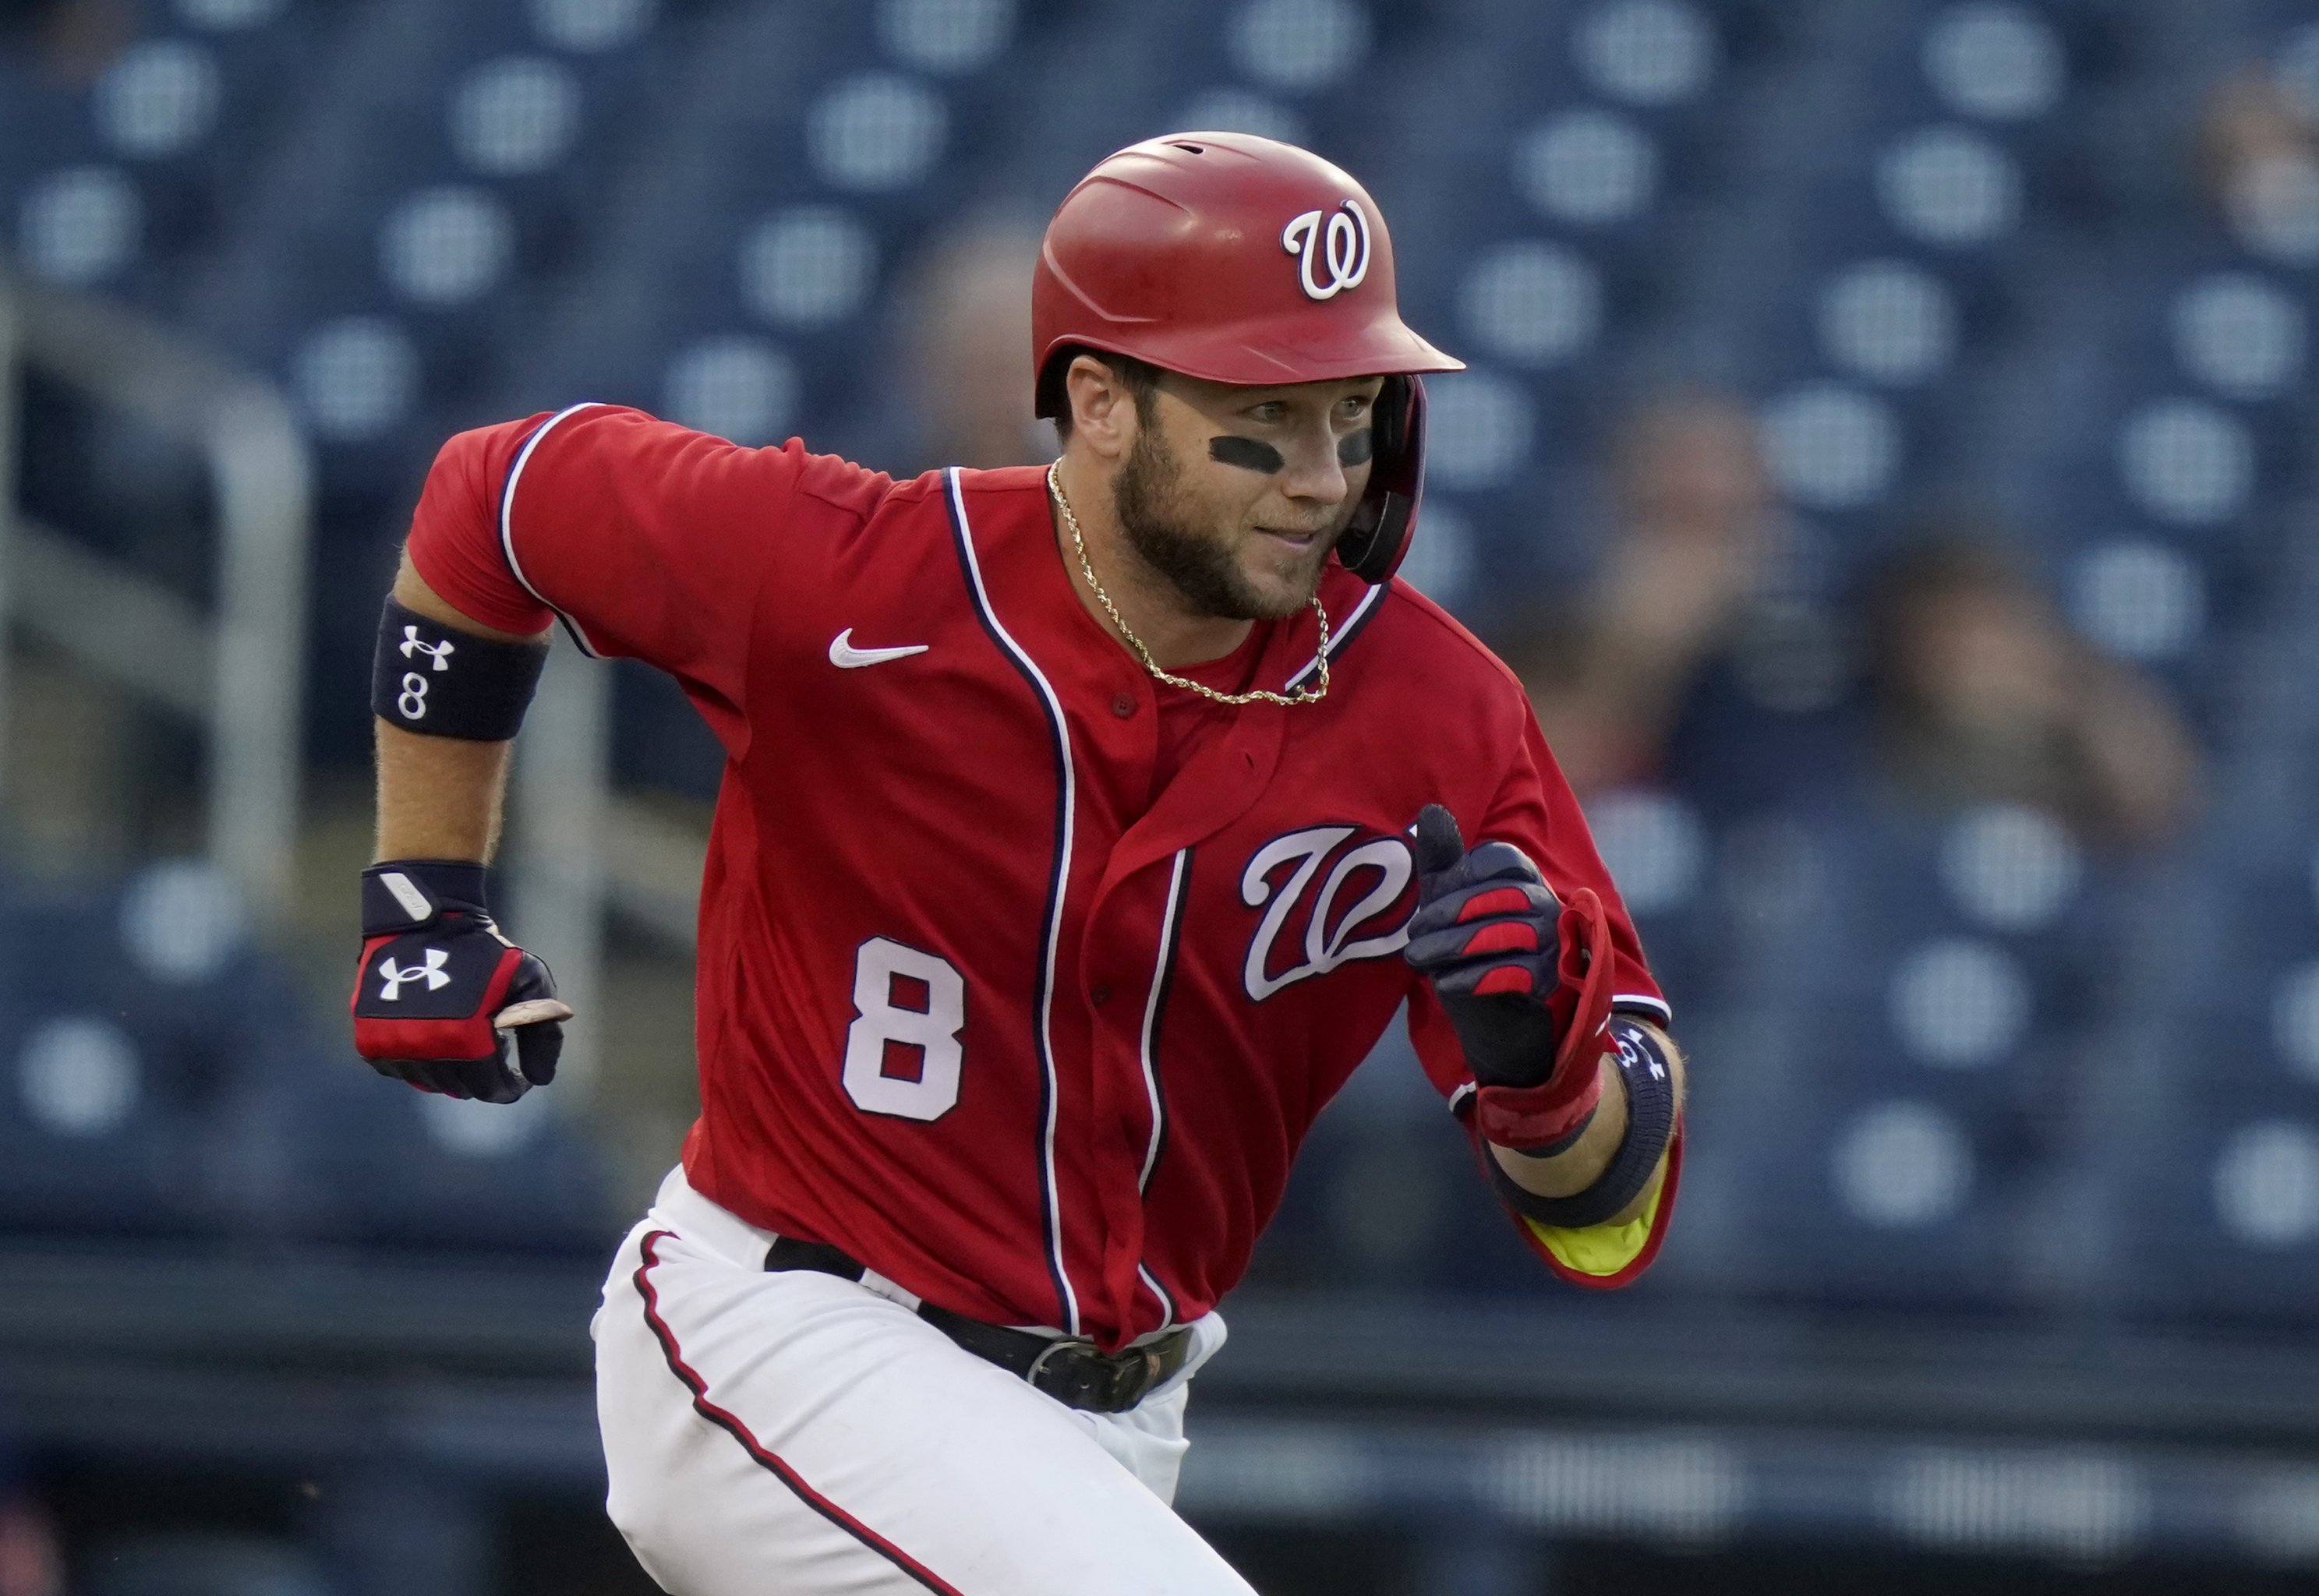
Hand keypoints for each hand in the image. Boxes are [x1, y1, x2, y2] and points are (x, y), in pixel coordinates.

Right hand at [351, 861, 570, 1102]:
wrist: (424, 922)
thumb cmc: (485, 952)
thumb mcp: (529, 981)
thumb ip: (544, 1031)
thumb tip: (541, 1080)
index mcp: (466, 1038)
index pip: (491, 1089)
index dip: (510, 1087)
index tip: (519, 1079)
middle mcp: (426, 1049)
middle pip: (461, 1088)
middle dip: (483, 1076)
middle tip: (492, 1051)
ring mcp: (394, 1047)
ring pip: (430, 1083)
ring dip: (452, 1072)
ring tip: (465, 1045)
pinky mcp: (370, 1042)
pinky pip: (401, 1072)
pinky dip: (420, 1065)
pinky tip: (436, 1043)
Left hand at [1403, 804, 1567, 1086]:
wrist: (1490, 1015)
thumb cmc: (1465, 945)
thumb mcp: (1446, 900)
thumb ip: (1441, 858)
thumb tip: (1431, 809)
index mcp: (1523, 876)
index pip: (1501, 858)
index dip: (1461, 874)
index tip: (1431, 896)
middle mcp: (1547, 903)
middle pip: (1501, 895)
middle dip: (1449, 914)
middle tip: (1413, 935)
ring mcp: (1552, 942)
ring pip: (1505, 934)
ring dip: (1453, 947)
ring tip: (1418, 959)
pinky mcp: (1550, 980)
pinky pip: (1514, 973)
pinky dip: (1474, 978)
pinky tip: (1445, 983)